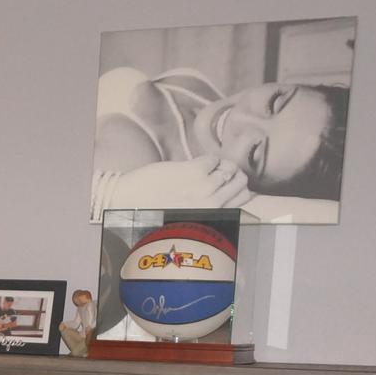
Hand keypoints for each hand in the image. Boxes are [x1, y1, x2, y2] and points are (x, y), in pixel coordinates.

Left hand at [105, 155, 251, 207]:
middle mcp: (212, 204)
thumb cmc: (154, 209)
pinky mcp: (194, 170)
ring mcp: (204, 187)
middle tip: (219, 171)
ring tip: (207, 167)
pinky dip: (208, 159)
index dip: (238, 186)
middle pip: (242, 182)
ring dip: (222, 164)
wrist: (130, 201)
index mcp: (211, 216)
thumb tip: (222, 192)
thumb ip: (206, 206)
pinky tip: (196, 164)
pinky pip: (214, 159)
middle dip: (233, 174)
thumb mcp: (186, 215)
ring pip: (232, 169)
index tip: (230, 182)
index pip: (245, 197)